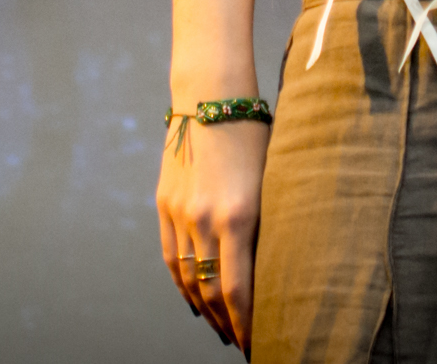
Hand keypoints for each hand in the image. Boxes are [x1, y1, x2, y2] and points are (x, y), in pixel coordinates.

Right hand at [155, 114, 267, 352]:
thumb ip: (267, 228)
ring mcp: (180, 213)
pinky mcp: (165, 205)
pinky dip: (182, 284)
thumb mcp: (272, 182)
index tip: (259, 344)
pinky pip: (172, 257)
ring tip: (221, 328)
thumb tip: (271, 273)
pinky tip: (194, 300)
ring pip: (188, 278)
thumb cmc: (255, 135)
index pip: (238, 290)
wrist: (211, 97)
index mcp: (238, 215)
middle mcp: (205, 220)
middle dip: (227, 324)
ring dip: (204, 310)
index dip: (246, 325)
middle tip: (242, 343)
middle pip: (211, 291)